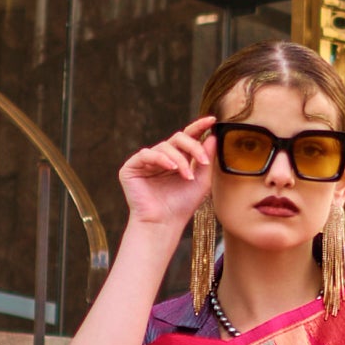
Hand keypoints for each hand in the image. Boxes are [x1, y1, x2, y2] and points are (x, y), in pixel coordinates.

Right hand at [120, 116, 214, 234]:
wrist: (164, 224)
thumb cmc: (182, 205)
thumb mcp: (201, 181)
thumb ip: (206, 159)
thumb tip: (213, 136)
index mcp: (178, 159)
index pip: (188, 137)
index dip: (199, 127)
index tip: (212, 120)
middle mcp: (161, 157)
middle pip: (178, 138)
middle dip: (193, 147)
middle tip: (204, 161)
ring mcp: (146, 162)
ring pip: (165, 147)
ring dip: (180, 159)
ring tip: (187, 175)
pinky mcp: (131, 167)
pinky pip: (146, 154)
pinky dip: (160, 159)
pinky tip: (170, 168)